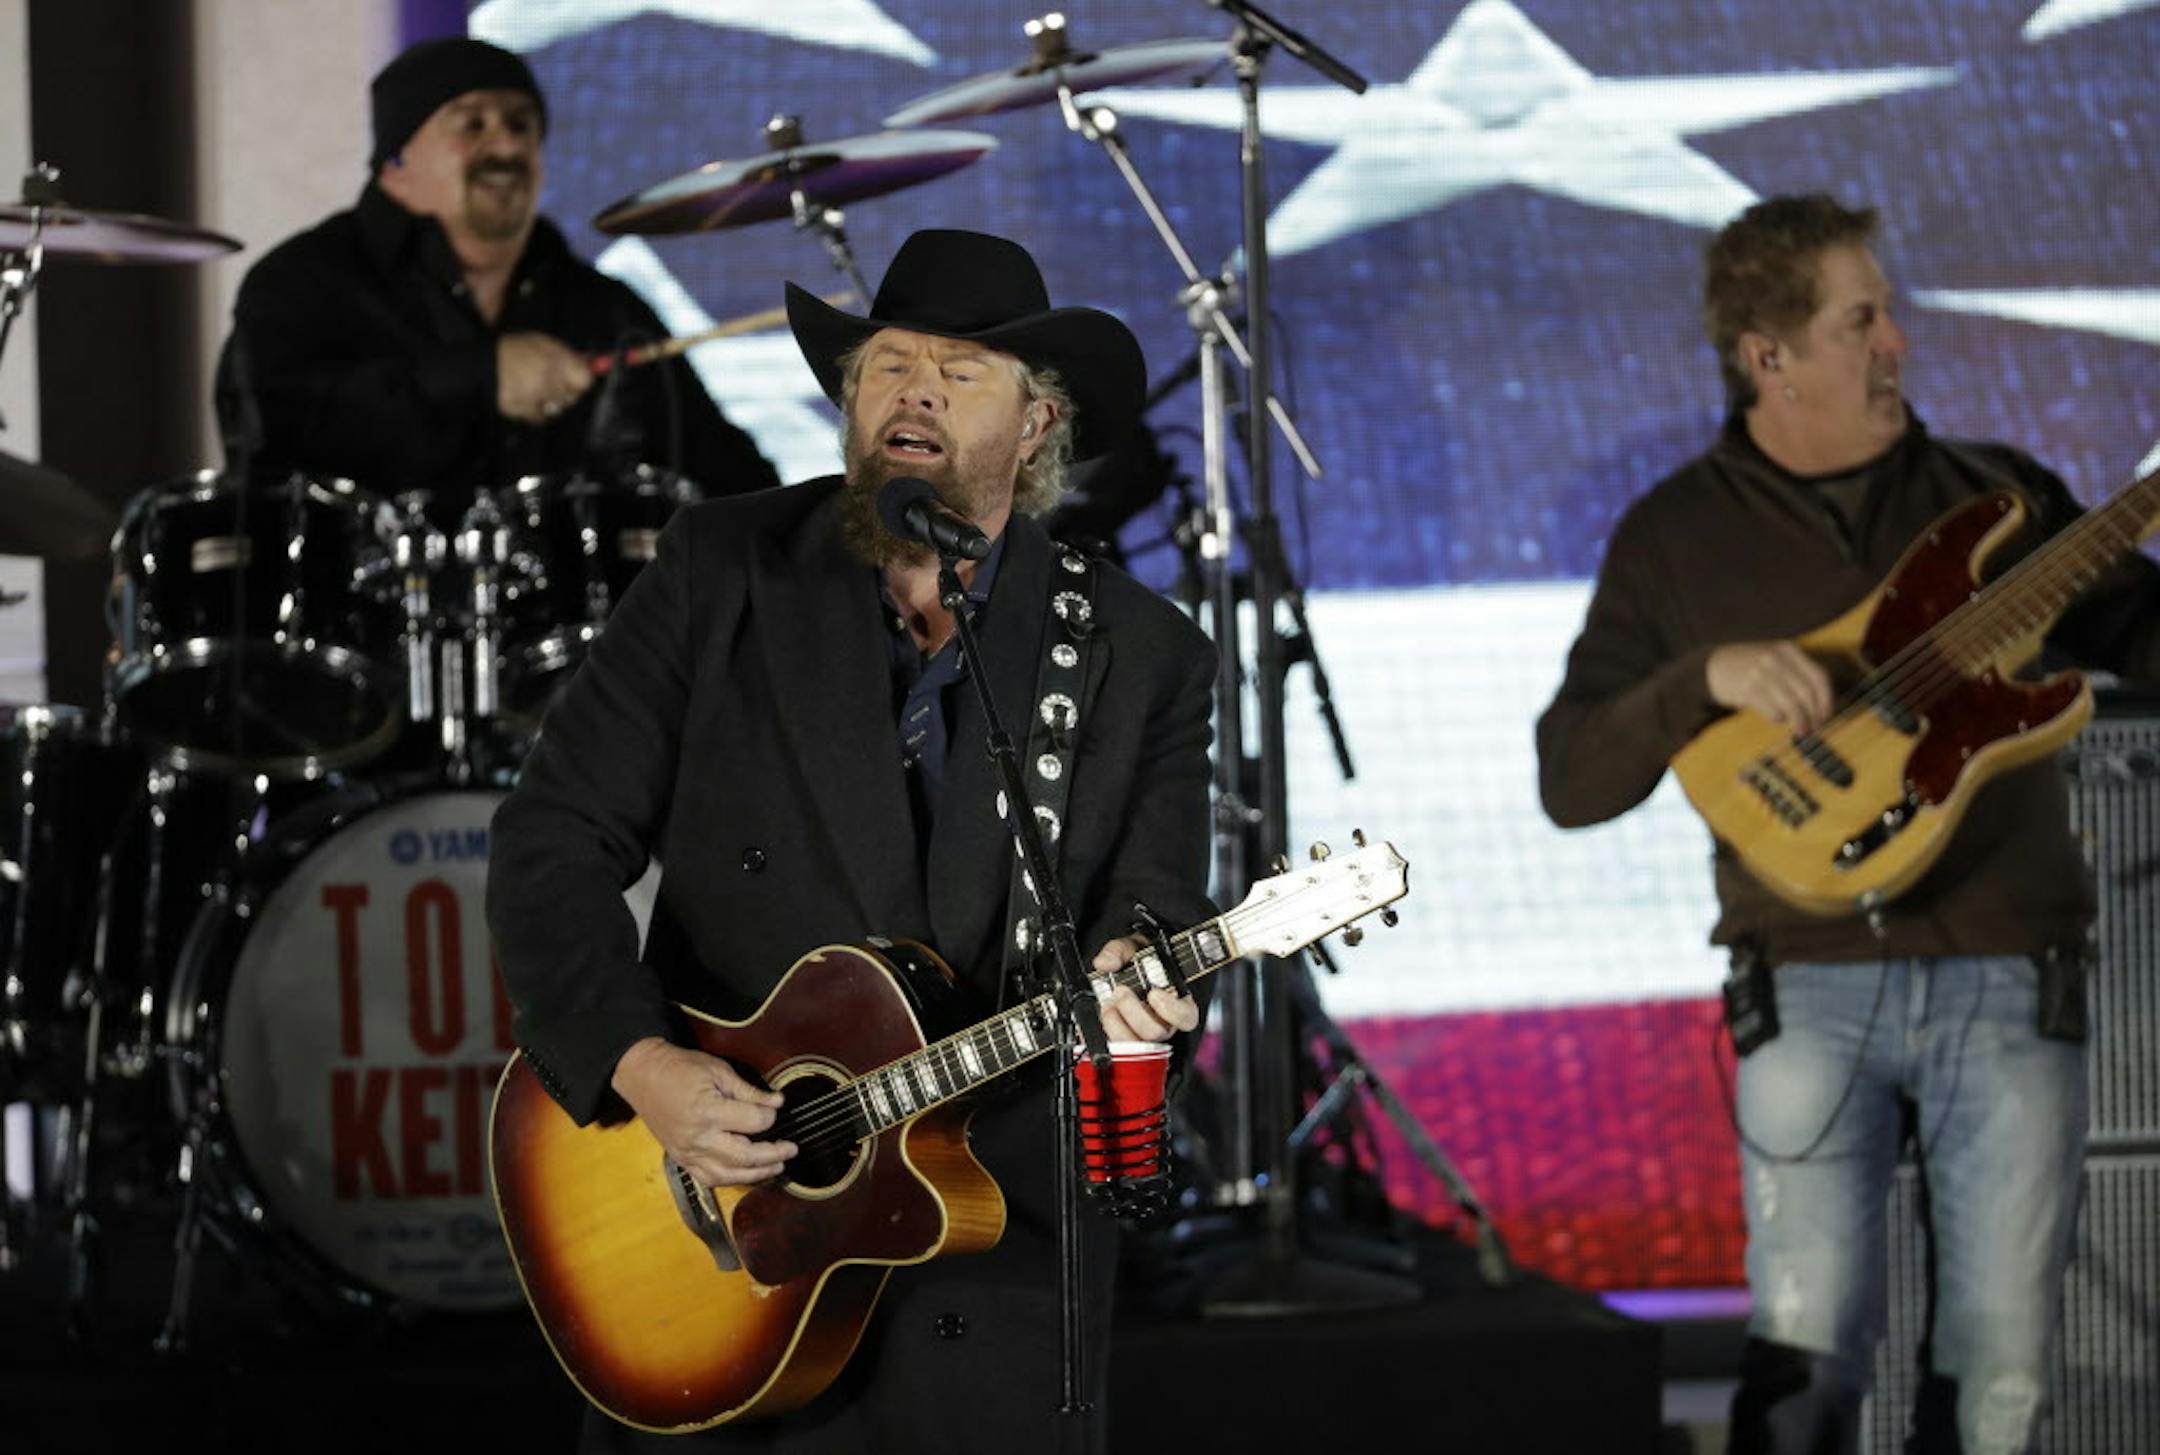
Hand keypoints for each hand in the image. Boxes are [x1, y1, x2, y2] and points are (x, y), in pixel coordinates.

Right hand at [497, 332, 593, 423]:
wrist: (482, 364)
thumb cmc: (515, 350)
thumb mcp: (544, 343)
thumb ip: (570, 355)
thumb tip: (598, 363)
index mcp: (557, 360)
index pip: (586, 380)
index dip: (582, 380)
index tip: (575, 378)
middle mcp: (550, 380)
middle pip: (572, 396)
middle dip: (566, 391)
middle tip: (550, 380)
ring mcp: (537, 397)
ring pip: (557, 408)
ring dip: (550, 401)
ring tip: (532, 386)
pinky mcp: (525, 411)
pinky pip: (541, 417)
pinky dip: (536, 411)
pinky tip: (525, 397)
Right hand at [609, 1037, 793, 1187]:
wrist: (642, 1075)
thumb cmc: (680, 1068)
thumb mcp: (718, 1070)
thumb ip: (749, 1091)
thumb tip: (777, 1103)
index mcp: (707, 1111)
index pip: (752, 1122)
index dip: (770, 1116)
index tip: (775, 1110)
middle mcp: (697, 1138)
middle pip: (744, 1157)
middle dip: (773, 1155)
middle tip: (791, 1150)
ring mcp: (687, 1152)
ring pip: (727, 1175)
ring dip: (756, 1174)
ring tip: (776, 1167)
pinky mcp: (680, 1158)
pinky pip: (707, 1179)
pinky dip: (729, 1180)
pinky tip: (745, 1174)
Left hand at [1091, 936, 1198, 1041]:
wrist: (1124, 971)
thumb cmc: (1138, 960)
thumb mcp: (1133, 947)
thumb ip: (1120, 951)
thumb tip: (1105, 963)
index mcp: (1176, 1001)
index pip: (1187, 1018)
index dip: (1172, 1011)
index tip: (1154, 993)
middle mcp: (1163, 1023)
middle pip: (1156, 1033)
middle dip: (1135, 1013)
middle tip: (1121, 991)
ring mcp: (1144, 1035)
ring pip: (1136, 1046)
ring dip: (1117, 1025)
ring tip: (1109, 1004)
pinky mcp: (1125, 1040)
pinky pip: (1117, 1048)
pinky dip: (1107, 1030)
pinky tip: (1105, 1012)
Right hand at [1706, 640, 1834, 734]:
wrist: (1712, 665)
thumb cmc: (1749, 666)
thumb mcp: (1775, 658)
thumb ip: (1797, 673)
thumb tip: (1821, 705)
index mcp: (1789, 651)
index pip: (1819, 677)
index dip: (1827, 700)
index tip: (1826, 716)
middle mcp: (1777, 659)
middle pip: (1808, 693)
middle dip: (1814, 715)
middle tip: (1814, 728)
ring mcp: (1762, 673)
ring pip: (1793, 705)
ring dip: (1800, 722)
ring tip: (1801, 731)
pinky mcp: (1748, 689)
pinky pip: (1773, 710)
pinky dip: (1778, 718)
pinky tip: (1776, 718)